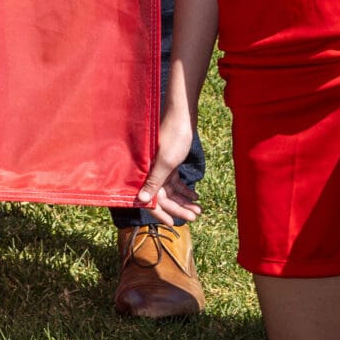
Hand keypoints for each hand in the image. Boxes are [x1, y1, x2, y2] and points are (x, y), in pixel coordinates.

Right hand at [135, 101, 202, 224]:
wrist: (183, 116)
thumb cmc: (174, 136)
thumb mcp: (167, 161)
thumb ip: (154, 181)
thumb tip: (141, 200)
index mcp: (145, 170)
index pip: (149, 198)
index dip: (160, 212)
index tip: (173, 223)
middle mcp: (149, 169)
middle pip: (162, 196)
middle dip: (178, 207)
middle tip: (194, 217)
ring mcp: (159, 166)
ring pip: (170, 190)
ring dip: (184, 200)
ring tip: (198, 209)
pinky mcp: (168, 162)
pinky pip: (175, 181)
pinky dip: (184, 189)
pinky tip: (195, 196)